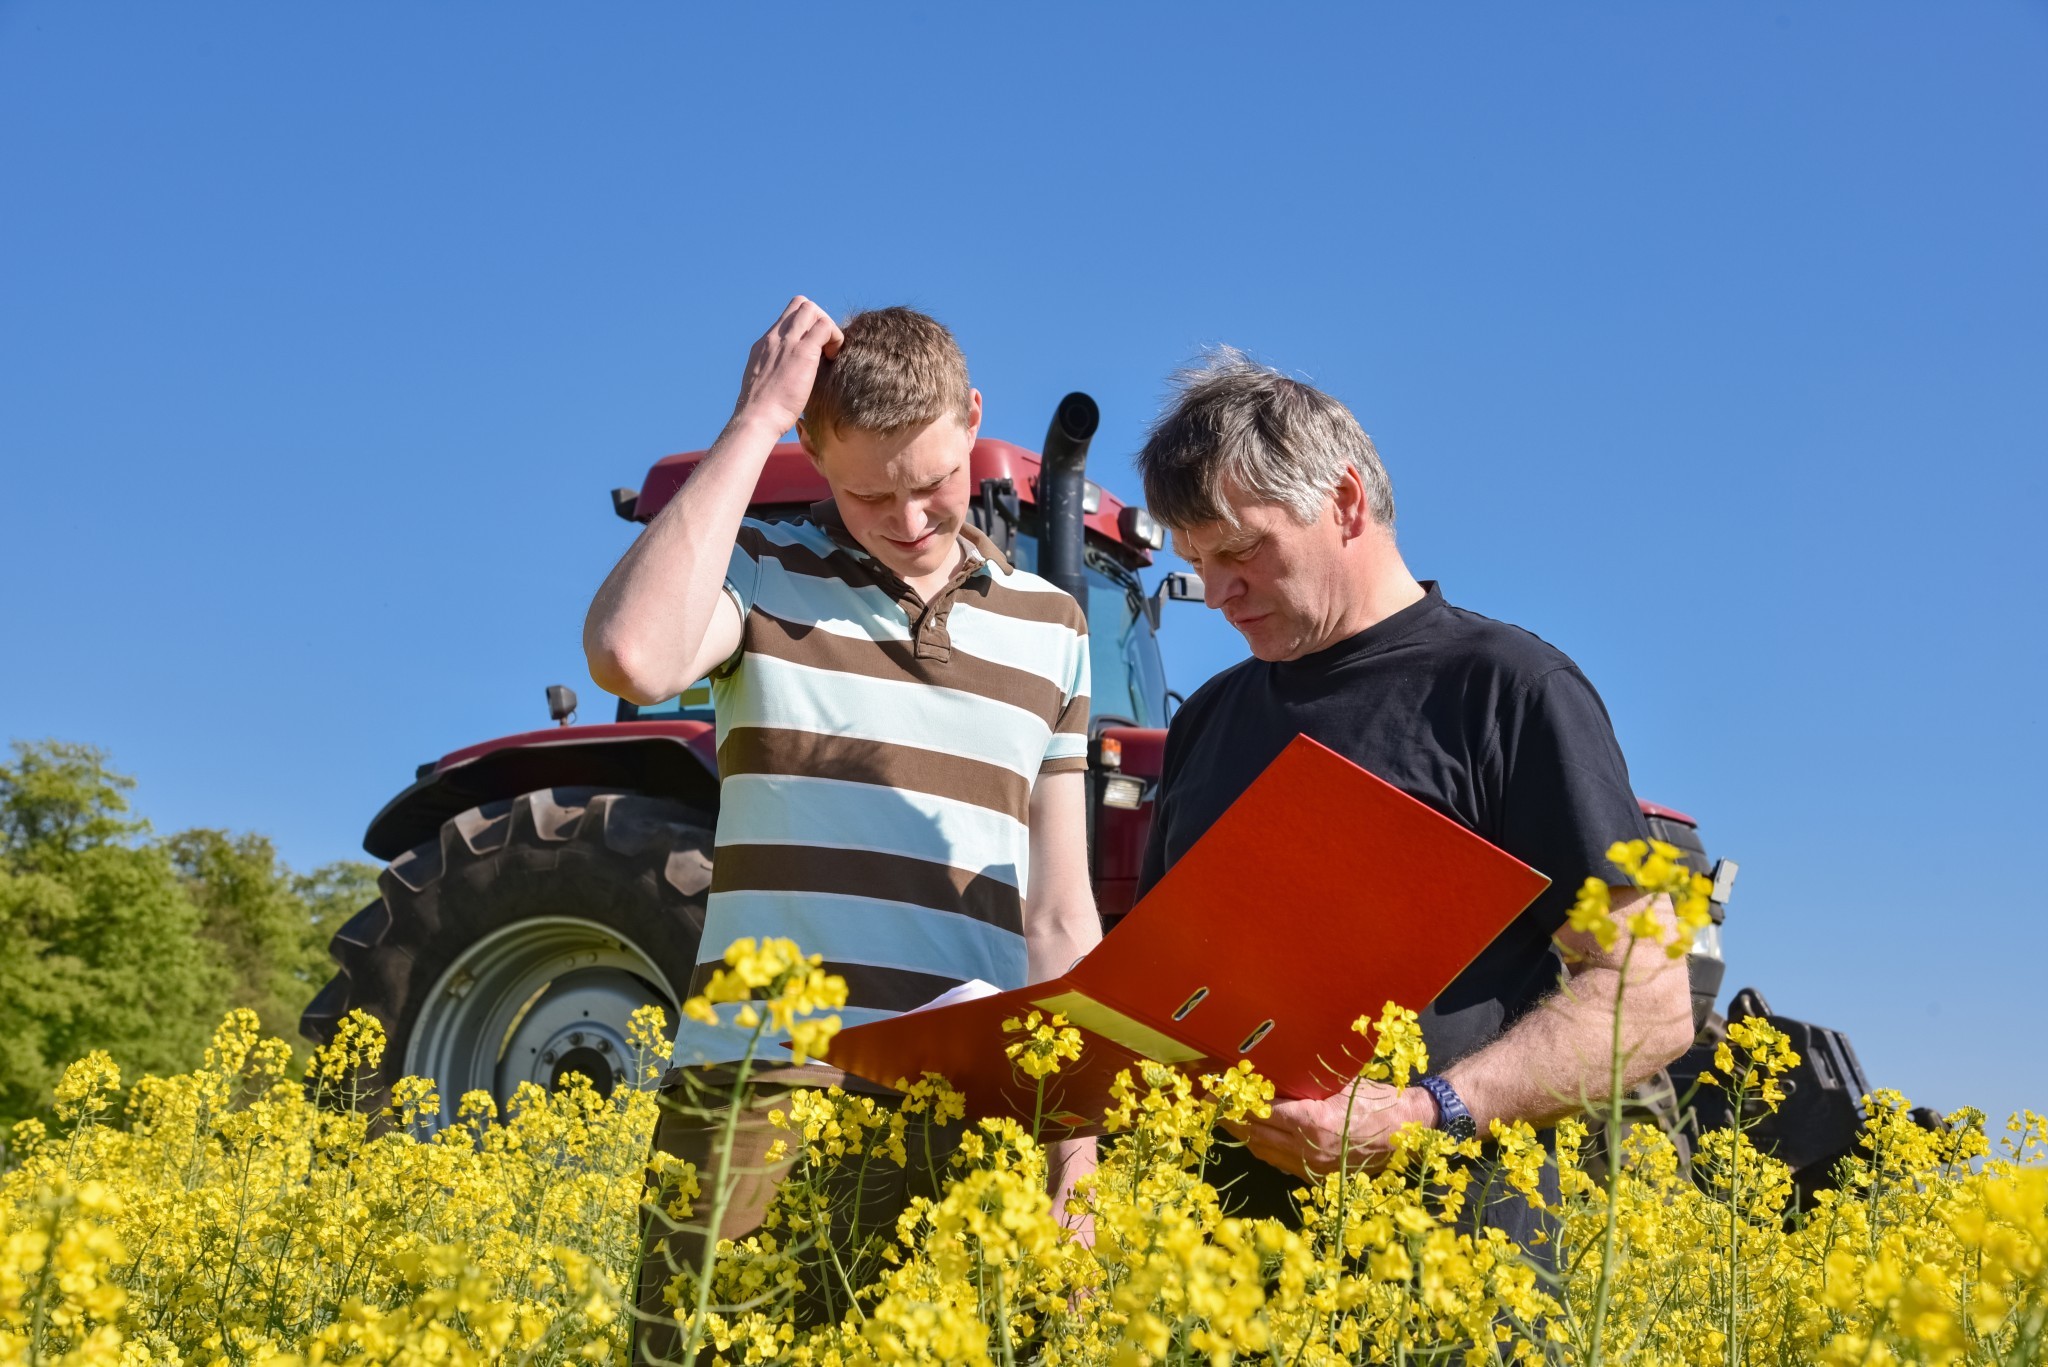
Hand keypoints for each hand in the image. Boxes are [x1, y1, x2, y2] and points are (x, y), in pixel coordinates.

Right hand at [731, 296, 843, 437]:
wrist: (757, 418)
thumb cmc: (762, 412)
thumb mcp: (765, 383)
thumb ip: (775, 373)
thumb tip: (787, 380)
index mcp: (764, 345)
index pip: (787, 317)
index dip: (805, 326)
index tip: (813, 349)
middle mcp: (774, 337)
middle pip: (800, 305)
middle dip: (817, 320)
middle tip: (824, 347)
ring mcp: (787, 342)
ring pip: (811, 309)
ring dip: (826, 326)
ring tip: (829, 353)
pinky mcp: (803, 352)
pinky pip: (825, 326)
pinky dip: (835, 337)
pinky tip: (833, 358)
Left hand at [1221, 1079, 1434, 1178]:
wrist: (1407, 1129)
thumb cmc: (1374, 1097)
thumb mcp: (1337, 1081)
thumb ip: (1302, 1080)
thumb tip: (1267, 1069)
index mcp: (1311, 1122)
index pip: (1259, 1112)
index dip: (1234, 1101)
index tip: (1216, 1091)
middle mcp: (1308, 1149)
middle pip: (1255, 1134)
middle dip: (1230, 1118)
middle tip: (1212, 1104)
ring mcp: (1313, 1168)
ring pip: (1264, 1152)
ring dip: (1244, 1135)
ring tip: (1228, 1118)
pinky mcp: (1318, 1178)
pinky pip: (1281, 1163)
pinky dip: (1265, 1149)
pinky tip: (1256, 1136)